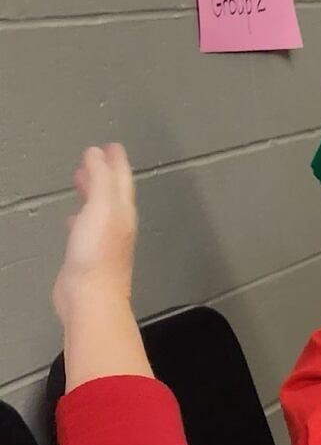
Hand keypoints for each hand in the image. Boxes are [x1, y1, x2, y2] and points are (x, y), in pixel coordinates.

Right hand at [53, 144, 138, 324]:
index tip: (112, 146)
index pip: (121, 179)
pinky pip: (86, 228)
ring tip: (81, 181)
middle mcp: (117, 225)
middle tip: (96, 158)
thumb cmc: (98, 257)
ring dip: (91, 192)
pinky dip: (80, 218)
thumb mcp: (101, 207)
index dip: (116, 161)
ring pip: (99, 209)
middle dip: (103, 174)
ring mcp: (103, 241)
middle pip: (112, 192)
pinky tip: (73, 220)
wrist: (90, 297)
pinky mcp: (88, 255)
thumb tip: (98, 155)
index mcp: (123, 211)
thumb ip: (101, 179)